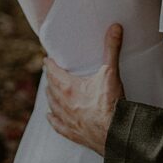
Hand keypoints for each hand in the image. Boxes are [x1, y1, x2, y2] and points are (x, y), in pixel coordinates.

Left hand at [45, 23, 124, 155]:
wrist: (116, 135)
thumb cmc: (111, 105)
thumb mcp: (111, 73)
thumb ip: (111, 49)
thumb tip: (114, 28)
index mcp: (68, 87)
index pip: (52, 71)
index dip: (49, 64)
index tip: (47, 59)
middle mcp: (62, 103)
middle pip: (51, 87)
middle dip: (50, 78)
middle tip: (51, 73)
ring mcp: (66, 119)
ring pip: (52, 104)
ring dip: (51, 95)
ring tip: (50, 90)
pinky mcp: (72, 133)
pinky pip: (57, 124)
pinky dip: (53, 118)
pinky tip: (50, 116)